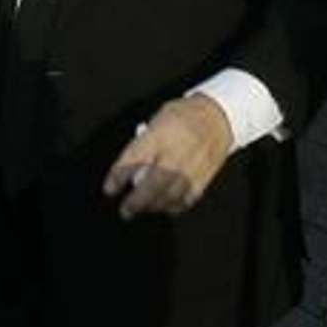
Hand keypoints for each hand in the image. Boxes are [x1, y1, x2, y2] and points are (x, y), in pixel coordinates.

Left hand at [103, 95, 233, 219]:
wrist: (218, 116)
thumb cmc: (184, 115)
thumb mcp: (158, 118)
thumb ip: (144, 142)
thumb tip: (131, 166)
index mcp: (160, 134)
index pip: (133, 159)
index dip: (118, 177)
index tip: (109, 189)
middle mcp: (175, 153)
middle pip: (152, 185)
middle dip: (135, 201)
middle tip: (125, 210)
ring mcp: (191, 167)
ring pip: (169, 196)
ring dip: (154, 206)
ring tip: (145, 208)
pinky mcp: (203, 177)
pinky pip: (186, 199)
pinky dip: (174, 206)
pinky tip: (166, 206)